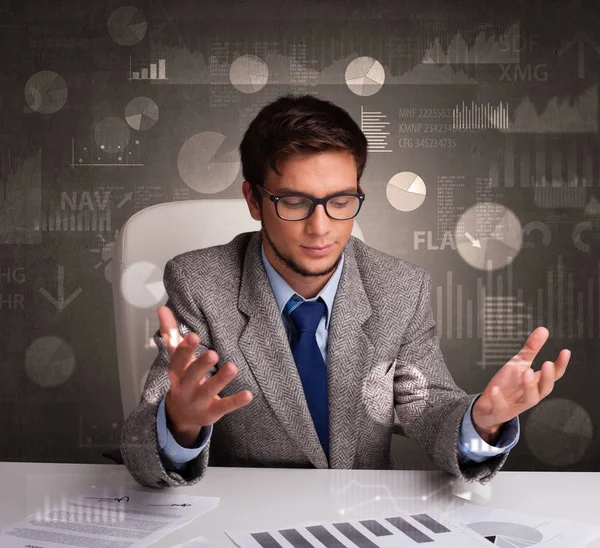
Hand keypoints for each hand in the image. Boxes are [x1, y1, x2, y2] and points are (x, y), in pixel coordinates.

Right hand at [157, 306, 252, 446]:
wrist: (181, 416)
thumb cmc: (182, 378)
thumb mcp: (176, 359)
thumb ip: (170, 333)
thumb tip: (162, 307)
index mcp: (176, 373)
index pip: (178, 361)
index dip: (184, 350)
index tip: (193, 336)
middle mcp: (185, 388)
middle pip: (192, 376)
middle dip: (201, 365)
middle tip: (213, 353)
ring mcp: (199, 401)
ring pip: (209, 390)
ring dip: (221, 379)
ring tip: (233, 367)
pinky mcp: (212, 412)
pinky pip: (224, 406)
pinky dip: (236, 401)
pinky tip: (248, 394)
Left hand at [472, 326, 569, 442]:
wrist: (488, 406)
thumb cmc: (507, 386)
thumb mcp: (518, 364)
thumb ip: (531, 349)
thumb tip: (543, 330)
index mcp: (535, 383)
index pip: (553, 375)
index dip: (560, 365)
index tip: (565, 352)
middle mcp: (529, 394)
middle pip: (545, 389)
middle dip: (547, 377)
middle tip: (547, 364)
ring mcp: (516, 404)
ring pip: (529, 399)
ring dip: (529, 387)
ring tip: (527, 373)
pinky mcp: (501, 410)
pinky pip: (501, 406)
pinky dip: (498, 398)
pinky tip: (495, 389)